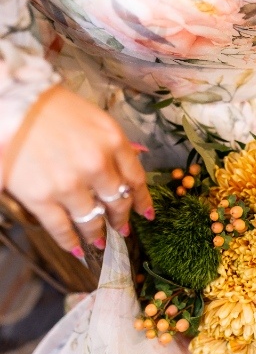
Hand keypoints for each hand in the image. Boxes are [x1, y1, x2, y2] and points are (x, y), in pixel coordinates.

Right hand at [3, 85, 153, 255]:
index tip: (145, 213)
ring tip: (98, 240)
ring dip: (97, 233)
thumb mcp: (91, 116)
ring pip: (92, 219)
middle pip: (117, 201)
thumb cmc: (47, 105)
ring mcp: (70, 184)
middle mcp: (96, 164)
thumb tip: (129, 164)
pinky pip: (62, 228)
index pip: (136, 178)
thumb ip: (111, 144)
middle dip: (120, 218)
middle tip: (121, 228)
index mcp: (111, 140)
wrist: (10, 104)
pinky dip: (70, 242)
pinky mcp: (42, 198)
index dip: (141, 199)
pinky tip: (76, 249)